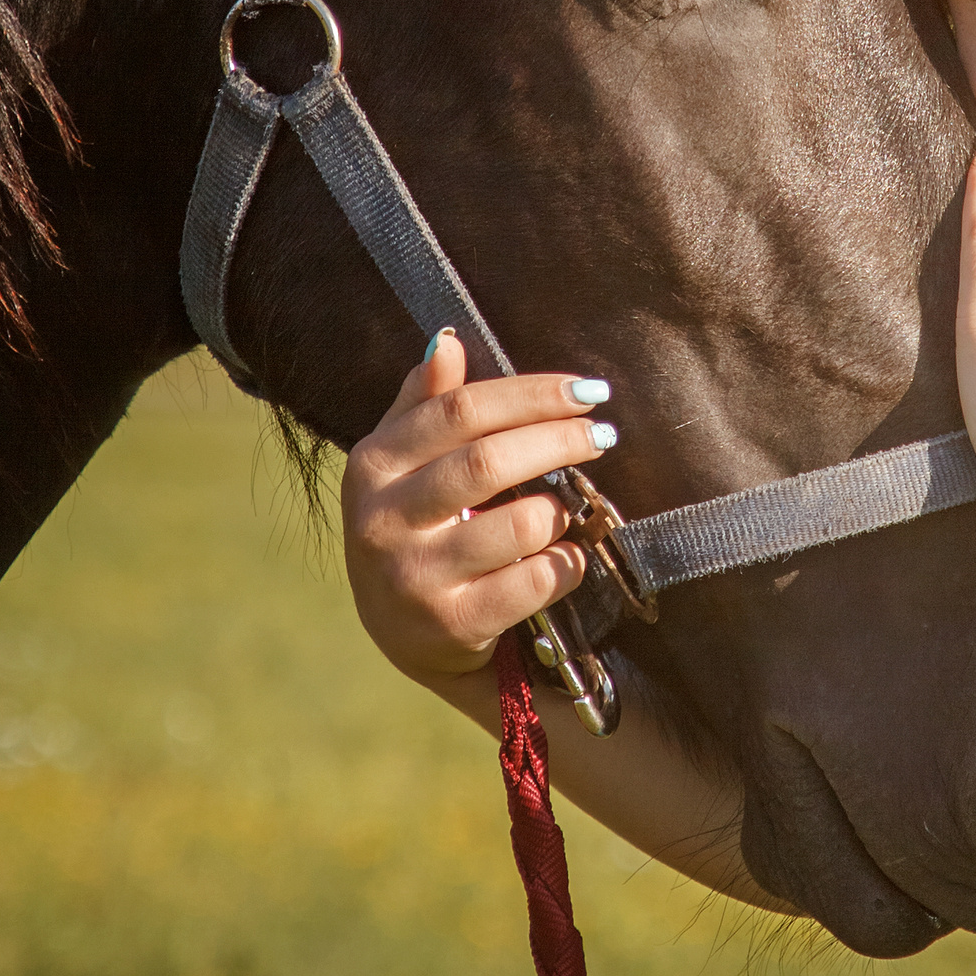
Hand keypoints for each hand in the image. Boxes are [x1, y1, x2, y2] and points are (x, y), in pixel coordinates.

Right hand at [341, 330, 616, 684]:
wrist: (402, 634)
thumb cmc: (415, 526)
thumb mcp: (404, 464)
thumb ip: (427, 404)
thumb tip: (448, 341)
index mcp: (372, 465)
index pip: (459, 410)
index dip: (531, 394)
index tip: (586, 390)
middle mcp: (382, 521)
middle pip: (489, 461)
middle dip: (559, 440)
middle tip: (603, 435)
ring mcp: (414, 578)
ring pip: (520, 524)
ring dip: (561, 511)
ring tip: (570, 508)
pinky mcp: (450, 625)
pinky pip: (533, 581)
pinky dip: (566, 563)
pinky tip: (568, 557)